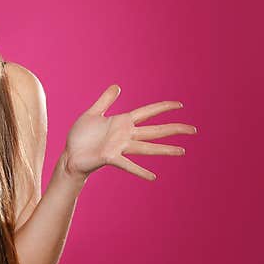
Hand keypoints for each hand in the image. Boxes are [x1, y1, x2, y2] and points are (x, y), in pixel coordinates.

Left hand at [63, 84, 196, 180]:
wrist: (70, 154)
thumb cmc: (80, 136)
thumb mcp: (92, 113)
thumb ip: (105, 100)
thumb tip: (117, 86)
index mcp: (122, 122)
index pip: (147, 112)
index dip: (163, 108)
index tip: (180, 105)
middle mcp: (125, 135)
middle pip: (154, 131)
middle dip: (174, 129)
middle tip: (194, 130)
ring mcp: (119, 147)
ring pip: (147, 147)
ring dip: (165, 149)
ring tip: (182, 151)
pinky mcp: (110, 158)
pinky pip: (128, 165)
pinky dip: (140, 171)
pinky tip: (153, 177)